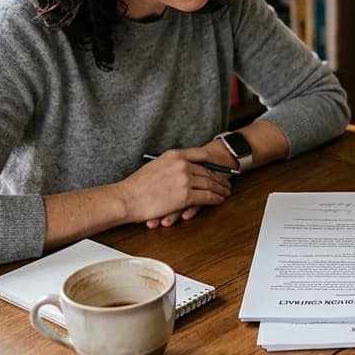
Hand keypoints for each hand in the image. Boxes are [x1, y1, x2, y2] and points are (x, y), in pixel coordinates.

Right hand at [114, 148, 231, 227]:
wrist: (127, 198)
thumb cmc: (136, 185)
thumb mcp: (154, 165)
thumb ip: (170, 164)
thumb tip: (180, 167)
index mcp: (174, 155)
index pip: (201, 155)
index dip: (213, 162)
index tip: (220, 166)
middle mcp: (182, 165)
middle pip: (208, 171)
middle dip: (219, 177)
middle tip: (227, 181)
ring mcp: (185, 180)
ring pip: (211, 184)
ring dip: (221, 188)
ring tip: (226, 191)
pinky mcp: (186, 196)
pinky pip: (207, 196)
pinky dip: (216, 198)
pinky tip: (220, 200)